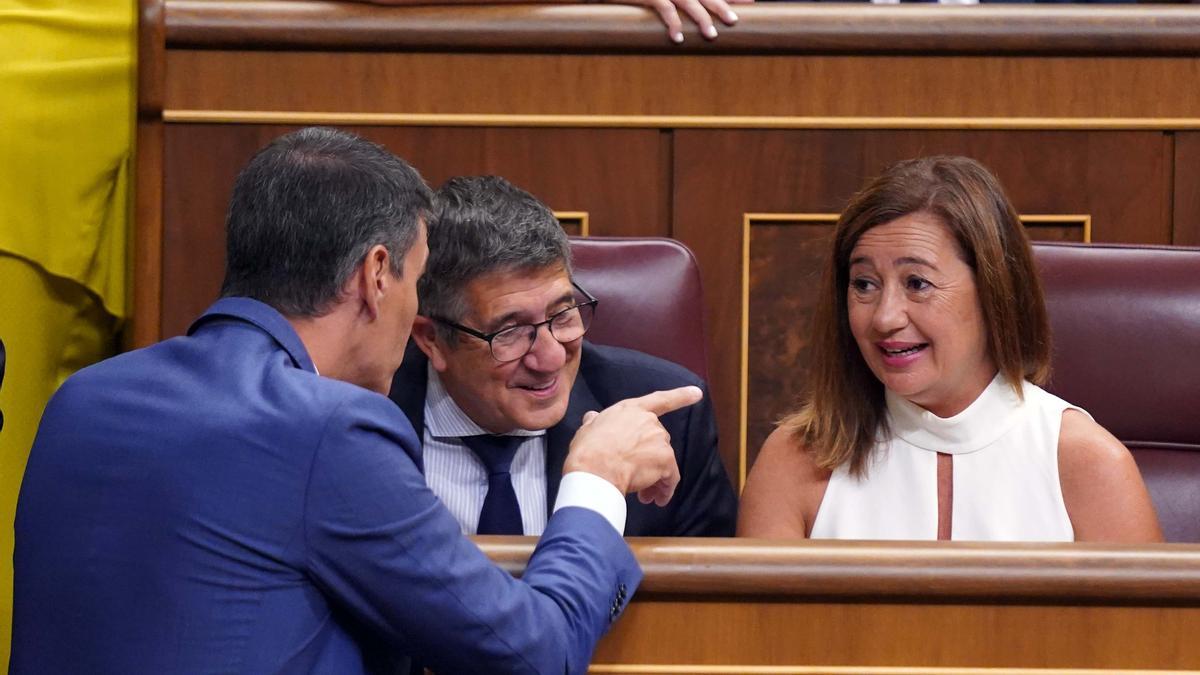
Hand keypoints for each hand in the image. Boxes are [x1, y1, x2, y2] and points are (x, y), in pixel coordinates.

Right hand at [564, 386, 702, 505]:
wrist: (594, 471)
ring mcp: (659, 439)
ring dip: (655, 478)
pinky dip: (665, 489)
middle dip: (649, 460)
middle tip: (636, 478)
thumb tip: (593, 417)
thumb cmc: (587, 451)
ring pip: (663, 461)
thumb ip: (596, 422)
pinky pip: (670, 478)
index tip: (697, 392)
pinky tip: (656, 499)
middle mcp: (649, 421)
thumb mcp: (587, 429)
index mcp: (630, 409)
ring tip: (643, 495)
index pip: (659, 400)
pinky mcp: (665, 459)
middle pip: (657, 441)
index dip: (680, 396)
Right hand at [607, 0, 751, 43]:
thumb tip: (688, 14)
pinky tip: (678, 39)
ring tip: (712, 36)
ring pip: (689, 1)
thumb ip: (670, 1)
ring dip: (701, 19)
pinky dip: (672, 23)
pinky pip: (663, 9)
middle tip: (736, 21)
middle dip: (722, 5)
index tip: (750, 0)